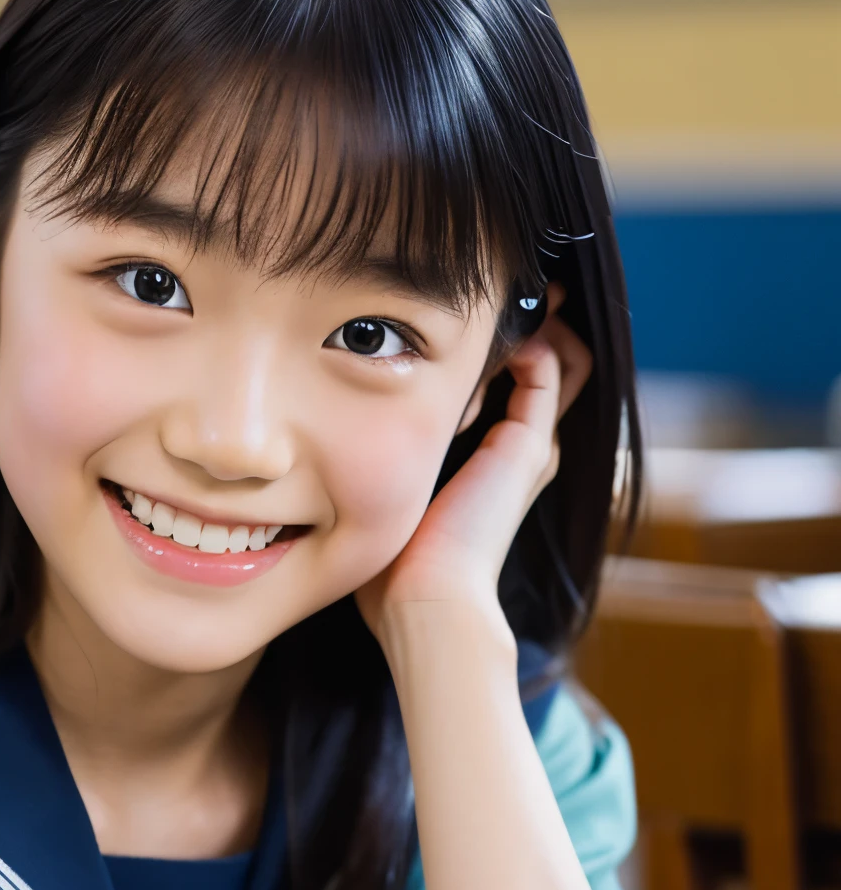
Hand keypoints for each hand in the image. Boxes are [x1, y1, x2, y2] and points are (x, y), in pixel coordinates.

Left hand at [355, 287, 591, 643]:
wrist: (425, 602)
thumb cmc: (395, 573)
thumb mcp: (384, 501)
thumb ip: (376, 465)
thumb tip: (328, 440)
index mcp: (494, 468)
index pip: (517, 391)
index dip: (499, 349)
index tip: (463, 317)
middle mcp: (524, 455)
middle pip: (552, 370)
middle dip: (530, 324)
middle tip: (504, 287)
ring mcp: (532, 450)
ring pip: (562, 364)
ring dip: (537, 324)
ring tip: (512, 291)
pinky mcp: (528, 447)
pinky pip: (546, 372)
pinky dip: (523, 343)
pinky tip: (485, 331)